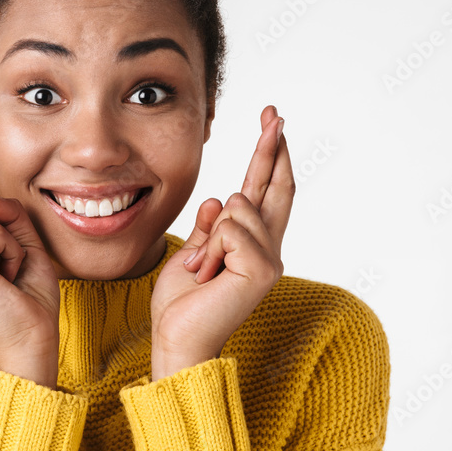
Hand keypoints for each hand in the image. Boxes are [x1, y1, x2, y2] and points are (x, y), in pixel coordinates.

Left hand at [150, 105, 293, 380]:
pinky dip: (210, 247)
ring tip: (202, 269)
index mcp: (251, 244)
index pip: (265, 191)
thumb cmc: (182, 303)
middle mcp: (268, 249)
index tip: (273, 123)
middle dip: (272, 147)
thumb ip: (210, 227)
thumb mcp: (193, 252)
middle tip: (273, 112)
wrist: (177, 338)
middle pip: (274, 186)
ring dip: (209, 235)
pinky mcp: (261, 269)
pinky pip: (230, 227)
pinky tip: (207, 273)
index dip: (270, 157)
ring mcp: (268, 259)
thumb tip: (219, 197)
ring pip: (238, 205)